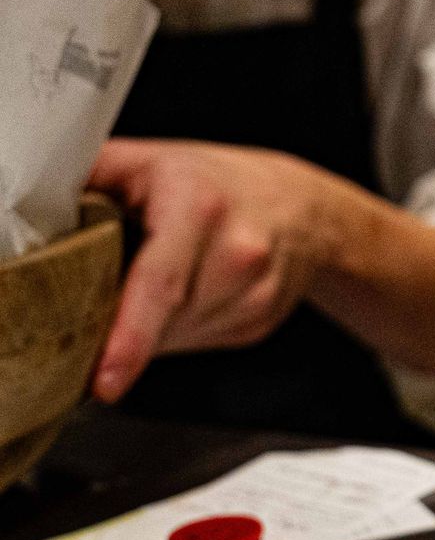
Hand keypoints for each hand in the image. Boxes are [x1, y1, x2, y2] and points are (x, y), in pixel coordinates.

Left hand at [85, 138, 350, 401]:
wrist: (301, 208)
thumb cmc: (212, 181)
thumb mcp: (146, 161)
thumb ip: (88, 179)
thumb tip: (24, 207)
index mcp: (199, 205)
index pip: (160, 283)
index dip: (129, 337)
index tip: (103, 379)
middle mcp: (237, 252)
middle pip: (163, 319)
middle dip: (121, 327)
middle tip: (91, 321)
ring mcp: (255, 294)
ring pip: (177, 339)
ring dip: (148, 330)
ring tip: (146, 292)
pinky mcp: (259, 324)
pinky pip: (197, 344)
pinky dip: (173, 332)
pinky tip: (180, 301)